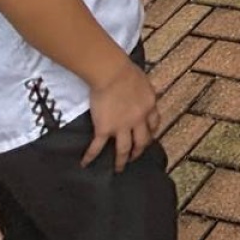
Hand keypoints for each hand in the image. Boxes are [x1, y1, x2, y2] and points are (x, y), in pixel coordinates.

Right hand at [82, 57, 159, 172]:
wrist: (111, 72)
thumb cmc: (127, 71)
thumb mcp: (144, 81)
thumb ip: (147, 91)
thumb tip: (151, 91)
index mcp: (149, 107)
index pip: (154, 124)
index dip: (151, 132)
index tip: (148, 136)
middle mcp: (138, 120)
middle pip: (142, 141)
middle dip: (139, 150)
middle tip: (135, 157)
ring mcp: (121, 127)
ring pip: (124, 149)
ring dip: (122, 161)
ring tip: (119, 168)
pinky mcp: (105, 129)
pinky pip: (97, 147)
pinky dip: (91, 156)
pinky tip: (85, 164)